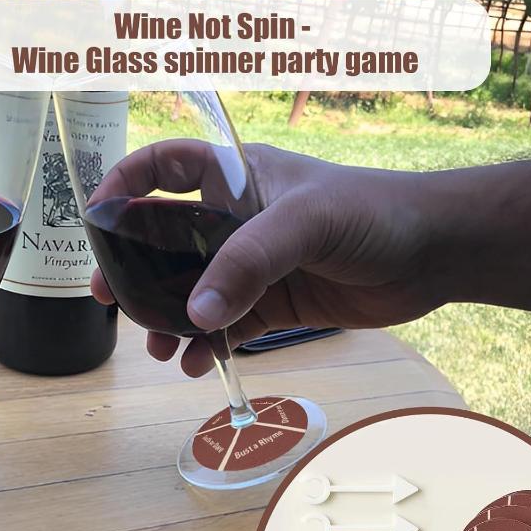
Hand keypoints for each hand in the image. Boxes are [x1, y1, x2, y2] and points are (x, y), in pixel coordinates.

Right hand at [91, 144, 530, 376]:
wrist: (433, 254)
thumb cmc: (373, 214)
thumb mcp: (305, 224)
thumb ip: (248, 264)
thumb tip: (192, 317)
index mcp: (239, 178)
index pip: (166, 167)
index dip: (126, 185)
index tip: (96, 220)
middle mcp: (239, 220)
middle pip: (169, 241)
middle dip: (136, 270)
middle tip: (109, 300)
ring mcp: (256, 264)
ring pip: (196, 290)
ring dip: (170, 318)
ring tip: (155, 348)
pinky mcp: (276, 302)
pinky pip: (230, 324)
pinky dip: (210, 344)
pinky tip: (195, 364)